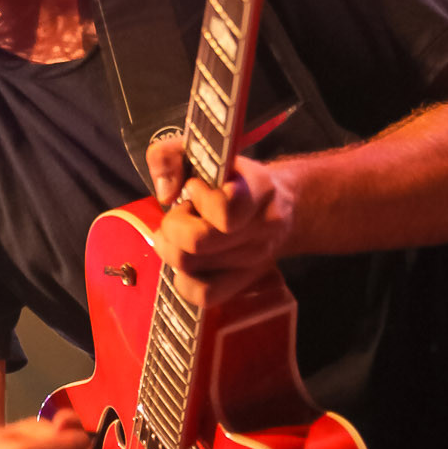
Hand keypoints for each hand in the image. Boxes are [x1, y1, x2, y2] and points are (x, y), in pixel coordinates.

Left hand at [146, 139, 297, 308]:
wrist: (283, 206)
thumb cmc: (235, 176)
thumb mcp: (204, 152)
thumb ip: (170, 156)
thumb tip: (164, 193)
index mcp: (257, 189)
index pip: (226, 209)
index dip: (199, 198)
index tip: (195, 187)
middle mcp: (261, 228)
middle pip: (198, 243)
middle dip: (174, 224)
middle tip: (181, 212)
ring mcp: (254, 260)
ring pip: (191, 269)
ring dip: (173, 248)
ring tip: (183, 233)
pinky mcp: (243, 283)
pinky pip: (203, 295)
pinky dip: (183, 279)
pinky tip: (187, 258)